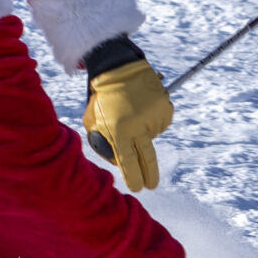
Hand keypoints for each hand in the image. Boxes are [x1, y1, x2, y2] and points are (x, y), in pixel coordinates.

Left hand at [83, 59, 172, 192]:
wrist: (117, 69)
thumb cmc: (101, 98)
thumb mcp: (93, 120)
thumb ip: (102, 140)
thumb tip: (115, 161)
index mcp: (118, 130)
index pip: (127, 162)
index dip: (133, 178)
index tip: (137, 189)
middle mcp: (138, 126)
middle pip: (147, 159)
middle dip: (150, 176)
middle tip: (151, 185)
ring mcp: (153, 117)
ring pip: (152, 136)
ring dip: (144, 133)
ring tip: (132, 115)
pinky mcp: (165, 108)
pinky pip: (161, 123)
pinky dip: (153, 120)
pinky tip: (142, 109)